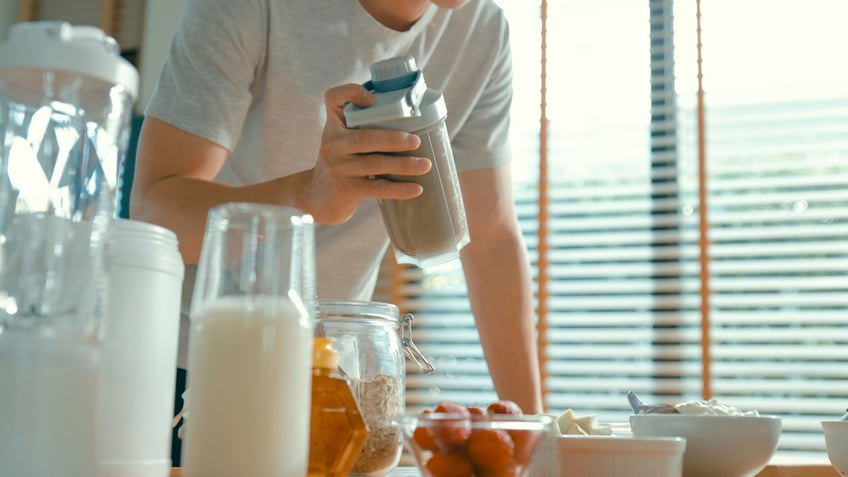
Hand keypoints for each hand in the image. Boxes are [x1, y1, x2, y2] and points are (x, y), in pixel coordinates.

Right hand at [300, 83, 431, 223]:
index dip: (351, 93)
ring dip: (403, 165)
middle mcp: (333, 145)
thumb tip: (414, 120)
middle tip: (416, 141)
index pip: (333, 99)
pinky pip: (376, 189)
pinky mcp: (346, 190)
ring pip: (374, 164)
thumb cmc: (341, 163)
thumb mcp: (343, 140)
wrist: (317, 198)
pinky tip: (416, 189)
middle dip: (392, 139)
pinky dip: (398, 189)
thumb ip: (365, 127)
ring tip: (425, 164)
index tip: (372, 98)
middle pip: (363, 138)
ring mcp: (338, 169)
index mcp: (334, 126)